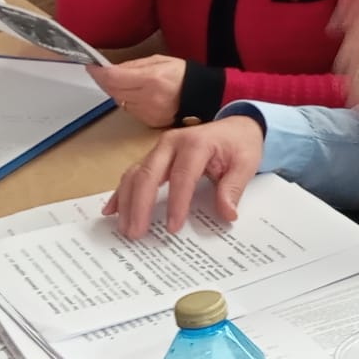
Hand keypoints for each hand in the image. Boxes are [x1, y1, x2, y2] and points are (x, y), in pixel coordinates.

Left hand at [87, 55, 187, 127]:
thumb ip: (133, 65)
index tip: (92, 67)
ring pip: (119, 101)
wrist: (203, 96)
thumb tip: (111, 68)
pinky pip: (129, 110)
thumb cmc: (183, 76)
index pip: (113, 77)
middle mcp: (148, 98)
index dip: (98, 72)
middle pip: (113, 90)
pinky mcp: (149, 121)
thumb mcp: (159, 61)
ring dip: (117, 92)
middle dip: (105, 81)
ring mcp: (148, 112)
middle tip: (104, 73)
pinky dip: (128, 102)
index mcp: (151, 79)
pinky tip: (138, 95)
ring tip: (127, 83)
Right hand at [104, 115, 265, 237]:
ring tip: (125, 228)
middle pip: (149, 175)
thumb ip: (234, 188)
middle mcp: (171, 143)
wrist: (236, 126)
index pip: (182, 176)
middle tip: (137, 232)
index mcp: (196, 143)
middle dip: (140, 206)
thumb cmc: (239, 144)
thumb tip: (227, 214)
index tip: (173, 227)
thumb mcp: (246, 164)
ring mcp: (158, 148)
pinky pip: (132, 174)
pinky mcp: (153, 156)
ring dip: (127, 202)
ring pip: (135, 175)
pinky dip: (121, 192)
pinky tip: (112, 210)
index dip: (176, 203)